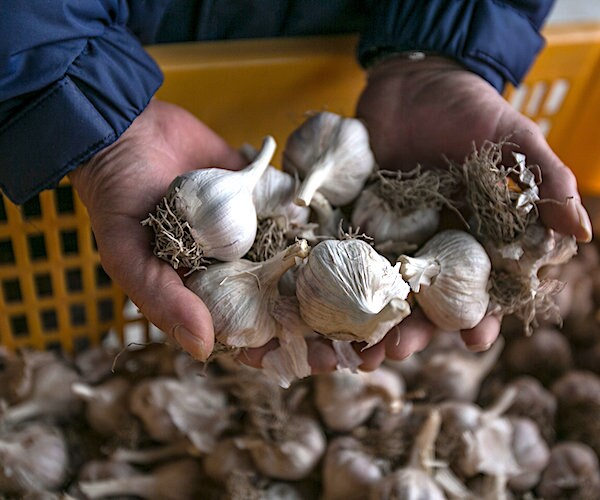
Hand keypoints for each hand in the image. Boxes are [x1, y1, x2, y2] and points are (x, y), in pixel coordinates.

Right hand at [68, 99, 376, 372]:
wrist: (129, 131)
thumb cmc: (119, 199)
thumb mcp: (128, 255)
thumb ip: (163, 301)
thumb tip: (204, 351)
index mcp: (204, 292)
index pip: (246, 335)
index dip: (280, 353)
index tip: (320, 363)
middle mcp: (233, 268)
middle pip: (282, 304)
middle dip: (319, 324)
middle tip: (363, 337)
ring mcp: (253, 234)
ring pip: (298, 264)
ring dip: (331, 281)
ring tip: (372, 297)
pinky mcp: (266, 199)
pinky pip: (298, 217)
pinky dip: (323, 228)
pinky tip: (357, 240)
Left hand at [354, 55, 591, 357]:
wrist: (413, 81)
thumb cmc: (470, 109)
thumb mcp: (515, 140)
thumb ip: (545, 183)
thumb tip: (582, 232)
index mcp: (473, 237)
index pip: (478, 288)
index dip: (479, 317)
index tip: (476, 341)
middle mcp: (431, 244)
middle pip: (423, 298)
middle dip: (414, 329)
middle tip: (399, 351)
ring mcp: (391, 235)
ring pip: (382, 286)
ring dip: (370, 317)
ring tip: (359, 346)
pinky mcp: (356, 219)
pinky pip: (346, 254)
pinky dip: (335, 279)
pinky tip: (323, 304)